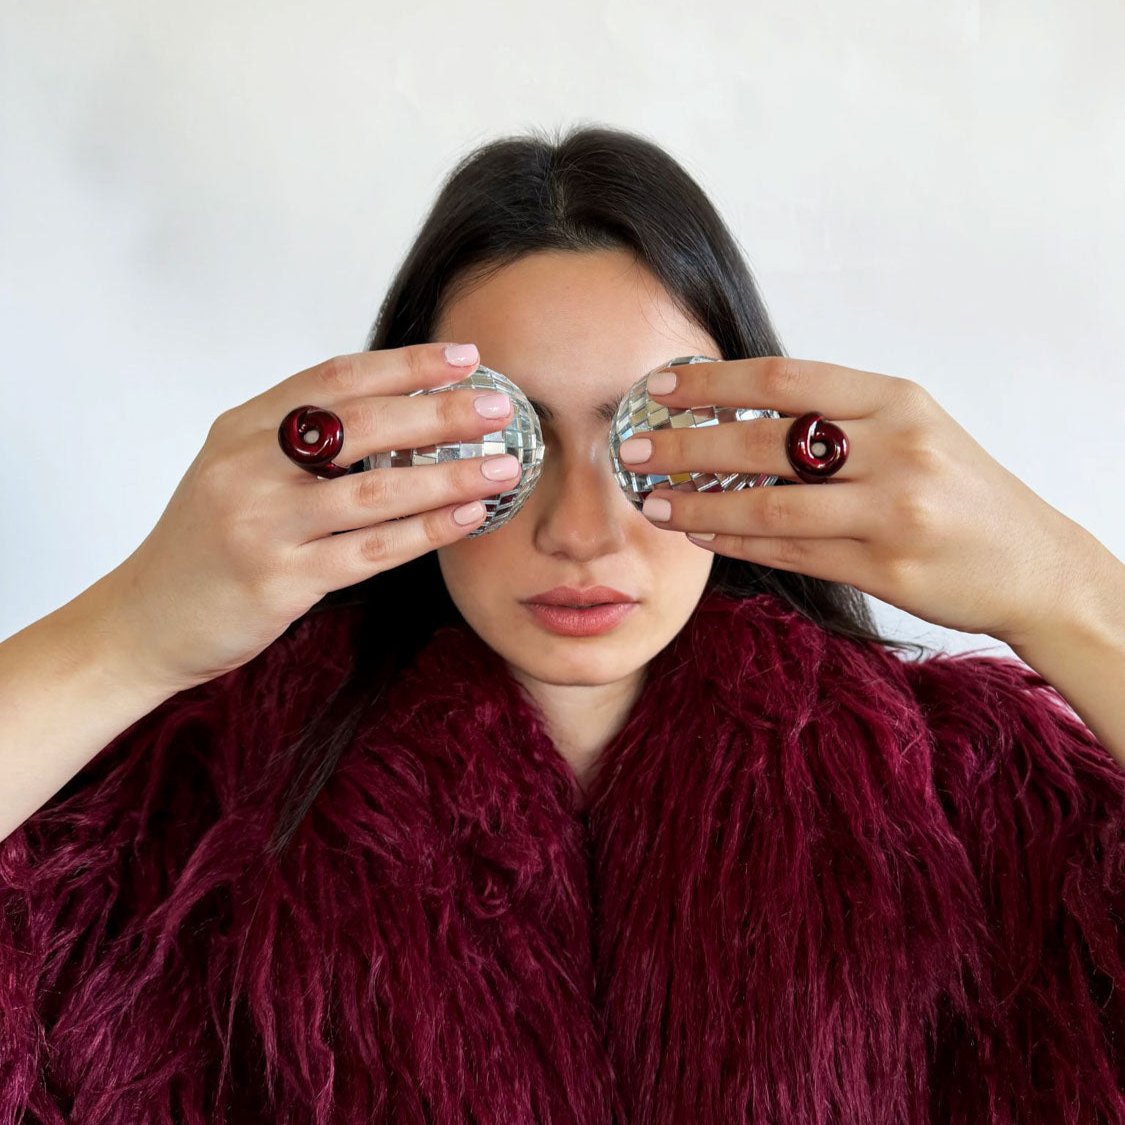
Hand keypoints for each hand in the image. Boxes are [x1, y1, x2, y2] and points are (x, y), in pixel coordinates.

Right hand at [101, 343, 519, 691]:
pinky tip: (467, 517)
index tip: (464, 357)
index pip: (334, 378)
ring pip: (375, 492)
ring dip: (448, 477)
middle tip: (500, 406)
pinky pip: (371, 551)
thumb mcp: (238, 470)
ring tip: (502, 466)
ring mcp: (262, 525)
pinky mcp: (280, 580)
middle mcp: (249, 467)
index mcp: (243, 429)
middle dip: (440, 413)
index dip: (405, 364)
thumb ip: (300, 440)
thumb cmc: (206, 542)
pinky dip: (425, 532)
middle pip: (362, 426)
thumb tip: (397, 409)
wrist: (145, 619)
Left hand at [620, 355, 1088, 644]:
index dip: (713, 382)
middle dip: (687, 446)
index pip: (784, 380)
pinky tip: (701, 533)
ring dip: (700, 504)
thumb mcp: (910, 427)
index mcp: (896, 400)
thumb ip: (836, 415)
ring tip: (653, 502)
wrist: (1032, 561)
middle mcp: (896, 449)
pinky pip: (791, 553)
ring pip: (771, 507)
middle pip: (766, 443)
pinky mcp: (885, 569)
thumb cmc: (957, 487)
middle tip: (632, 449)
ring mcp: (892, 513)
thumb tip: (735, 408)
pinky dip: (737, 543)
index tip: (660, 387)